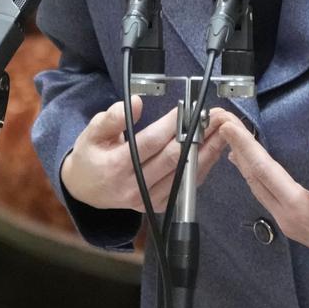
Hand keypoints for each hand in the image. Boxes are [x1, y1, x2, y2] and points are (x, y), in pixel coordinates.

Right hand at [61, 97, 237, 212]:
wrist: (86, 191)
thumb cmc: (91, 157)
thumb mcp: (91, 134)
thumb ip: (111, 118)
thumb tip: (136, 103)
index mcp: (116, 168)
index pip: (150, 143)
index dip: (171, 125)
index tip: (187, 107)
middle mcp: (134, 188)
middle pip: (173, 159)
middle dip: (197, 135)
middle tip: (214, 116)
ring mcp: (149, 200)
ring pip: (185, 174)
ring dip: (207, 150)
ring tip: (222, 129)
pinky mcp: (160, 204)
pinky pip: (187, 185)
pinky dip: (203, 166)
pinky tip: (214, 149)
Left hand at [220, 121, 308, 280]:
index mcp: (298, 206)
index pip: (263, 168)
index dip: (244, 145)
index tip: (229, 126)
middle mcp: (287, 216)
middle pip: (254, 178)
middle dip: (237, 151)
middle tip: (224, 126)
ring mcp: (290, 224)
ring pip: (258, 190)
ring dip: (245, 166)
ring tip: (234, 144)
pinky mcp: (297, 227)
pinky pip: (267, 198)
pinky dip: (257, 179)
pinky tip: (258, 172)